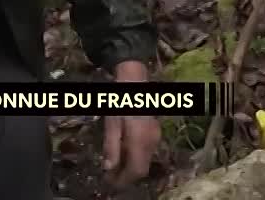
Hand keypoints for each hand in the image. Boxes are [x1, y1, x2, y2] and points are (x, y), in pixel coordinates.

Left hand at [102, 61, 160, 187]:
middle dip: (127, 176)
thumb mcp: (111, 124)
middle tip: (110, 177)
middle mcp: (151, 141)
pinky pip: (146, 151)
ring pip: (144, 160)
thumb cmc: (120, 101)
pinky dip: (135, 157)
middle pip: (142, 168)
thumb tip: (109, 168)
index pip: (136, 170)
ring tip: (114, 167)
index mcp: (140, 141)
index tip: (109, 183)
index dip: (123, 180)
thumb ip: (111, 147)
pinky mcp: (155, 131)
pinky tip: (123, 152)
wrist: (135, 80)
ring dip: (131, 167)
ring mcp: (155, 136)